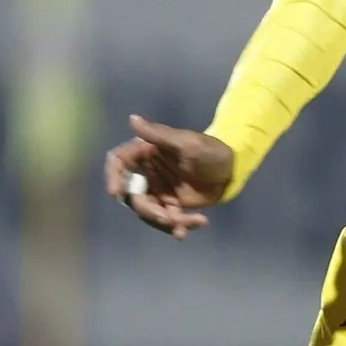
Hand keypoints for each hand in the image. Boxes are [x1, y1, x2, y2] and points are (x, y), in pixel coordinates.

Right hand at [103, 115, 233, 239]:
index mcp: (145, 152)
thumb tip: (133, 120)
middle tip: (168, 219)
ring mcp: (158, 190)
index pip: (118, 162)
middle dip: (148, 211)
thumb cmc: (210, 150)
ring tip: (189, 224)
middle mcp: (147, 172)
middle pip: (133, 195)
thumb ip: (160, 135)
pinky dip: (180, 225)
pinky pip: (168, 219)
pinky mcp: (171, 205)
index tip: (115, 193)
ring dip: (165, 222)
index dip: (112, 176)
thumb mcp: (188, 142)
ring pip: (149, 212)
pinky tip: (200, 222)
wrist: (232, 169)